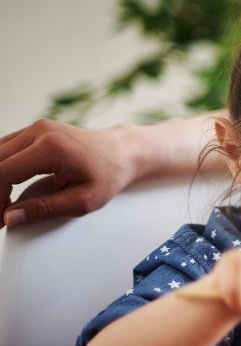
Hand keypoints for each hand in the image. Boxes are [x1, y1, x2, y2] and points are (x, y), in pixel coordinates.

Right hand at [0, 119, 135, 228]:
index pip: (2, 173)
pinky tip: (7, 188)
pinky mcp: (35, 129)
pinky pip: (4, 148)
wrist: (123, 151)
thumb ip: (45, 209)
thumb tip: (9, 218)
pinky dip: (0, 168)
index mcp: (50, 148)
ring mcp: (36, 127)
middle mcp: (39, 132)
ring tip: (4, 204)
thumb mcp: (82, 200)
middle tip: (1, 216)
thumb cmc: (109, 175)